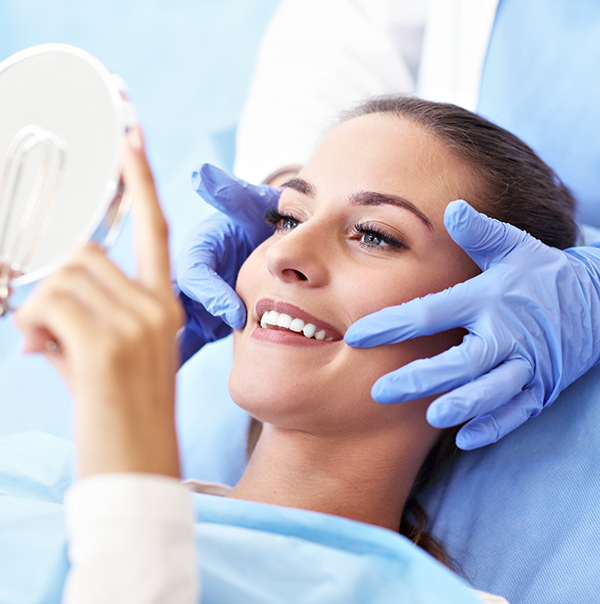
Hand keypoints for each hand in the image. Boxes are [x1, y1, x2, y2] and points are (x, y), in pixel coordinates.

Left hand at [14, 127, 183, 476]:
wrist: (138, 469)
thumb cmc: (122, 414)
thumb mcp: (114, 356)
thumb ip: (86, 313)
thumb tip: (41, 299)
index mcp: (162, 306)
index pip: (153, 228)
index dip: (139, 179)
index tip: (130, 133)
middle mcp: (155, 307)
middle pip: (83, 253)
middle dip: (53, 283)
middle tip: (49, 332)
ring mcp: (136, 323)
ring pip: (61, 276)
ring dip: (40, 312)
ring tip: (52, 352)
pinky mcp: (107, 343)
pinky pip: (47, 305)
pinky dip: (34, 329)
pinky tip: (47, 357)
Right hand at [176, 164, 279, 362]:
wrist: (266, 246)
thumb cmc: (257, 224)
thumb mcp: (249, 208)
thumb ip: (232, 194)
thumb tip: (203, 175)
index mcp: (199, 250)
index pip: (196, 273)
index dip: (212, 293)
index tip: (236, 313)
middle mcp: (189, 277)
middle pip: (175, 304)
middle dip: (182, 329)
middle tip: (194, 354)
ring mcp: (193, 302)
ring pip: (174, 327)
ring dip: (172, 349)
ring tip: (167, 377)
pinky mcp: (200, 322)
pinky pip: (186, 342)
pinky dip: (179, 359)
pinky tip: (166, 386)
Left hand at [345, 200, 599, 449]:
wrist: (597, 300)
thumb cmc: (541, 272)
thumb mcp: (513, 247)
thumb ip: (480, 233)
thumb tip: (452, 208)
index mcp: (488, 298)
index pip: (433, 312)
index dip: (393, 325)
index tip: (356, 337)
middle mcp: (508, 333)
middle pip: (463, 360)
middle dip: (422, 377)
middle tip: (380, 392)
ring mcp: (528, 364)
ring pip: (493, 390)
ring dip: (464, 405)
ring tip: (432, 416)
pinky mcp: (542, 387)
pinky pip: (518, 411)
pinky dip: (494, 425)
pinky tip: (465, 438)